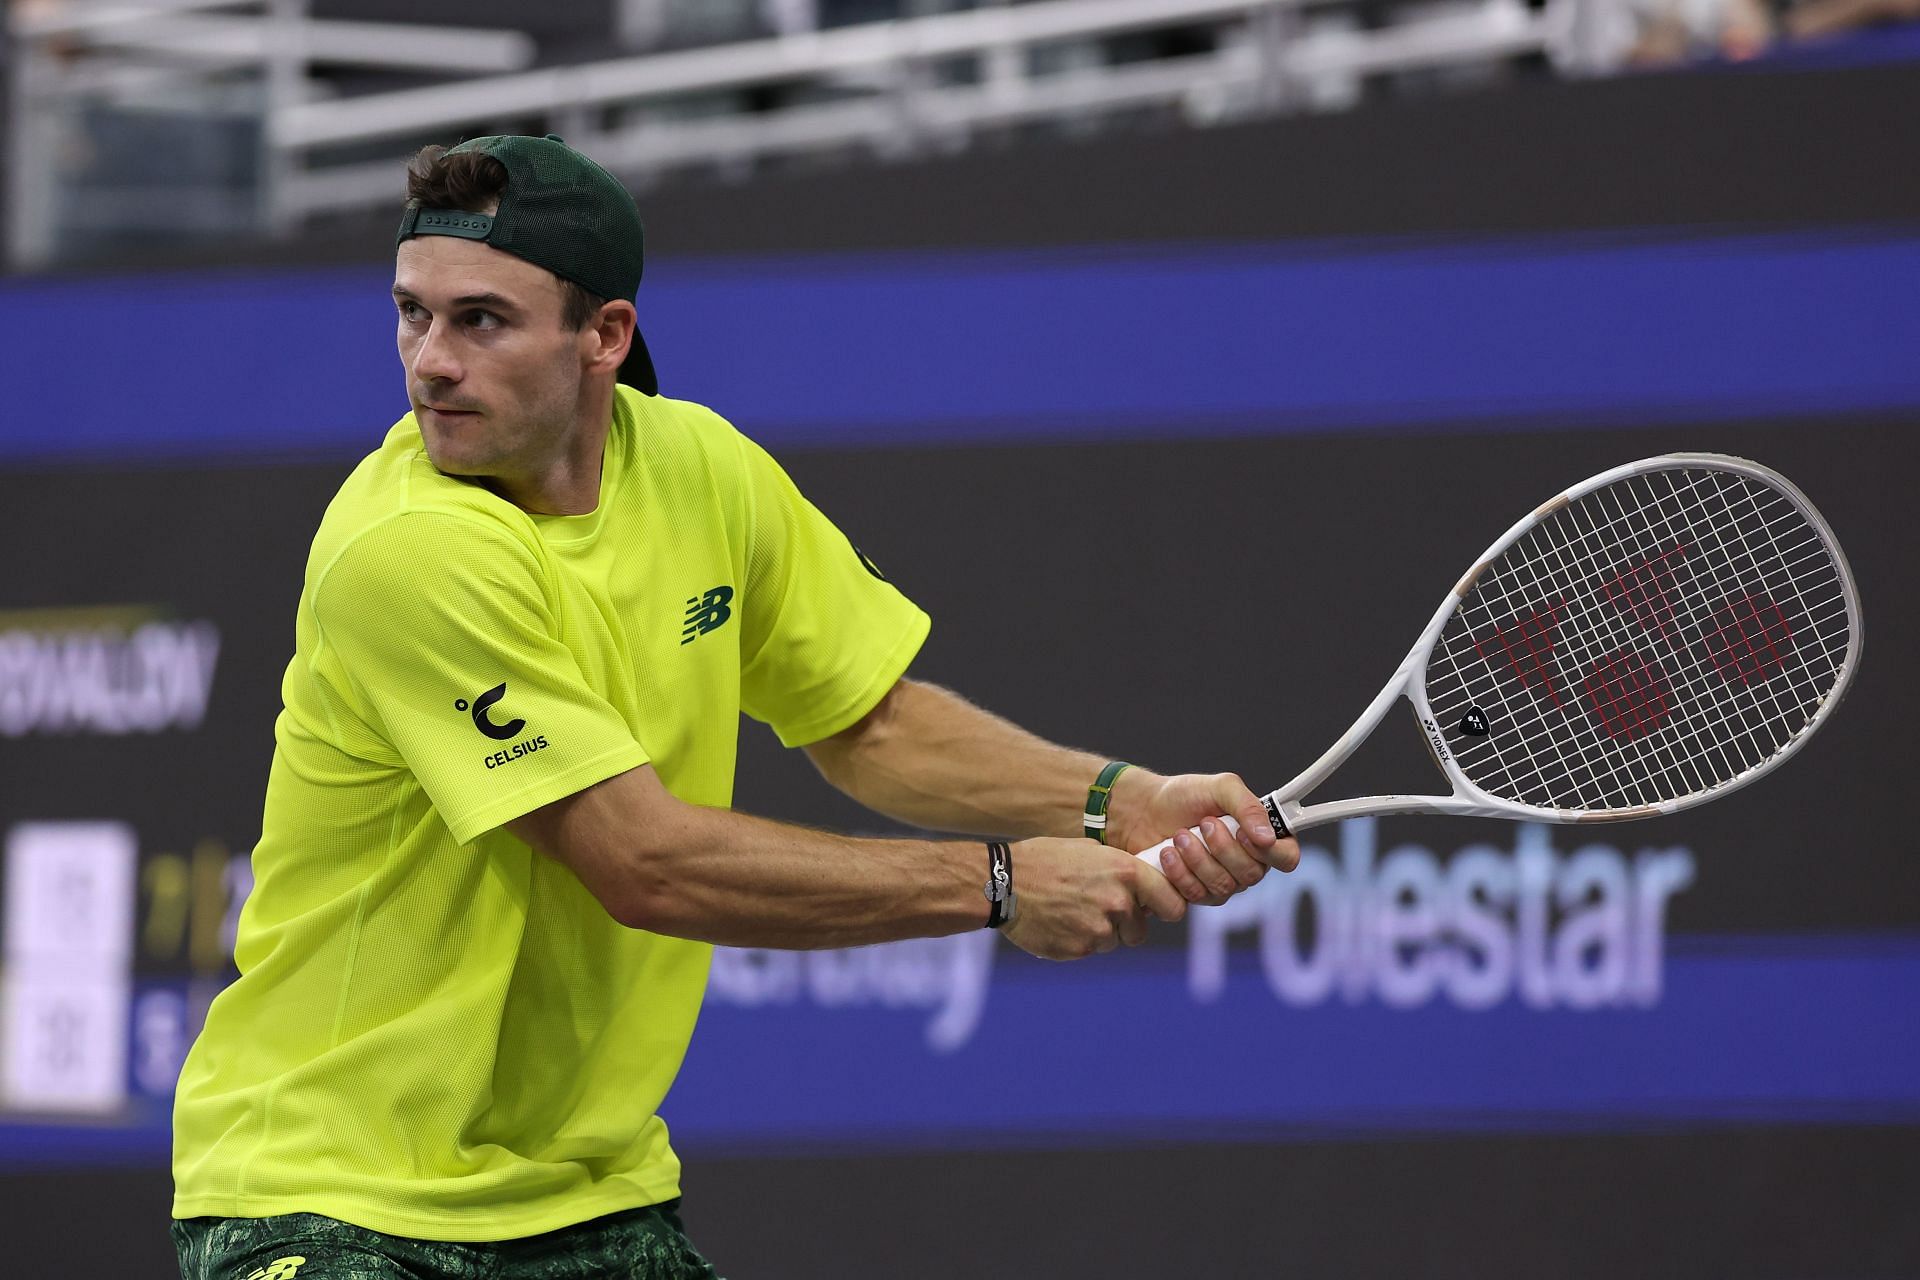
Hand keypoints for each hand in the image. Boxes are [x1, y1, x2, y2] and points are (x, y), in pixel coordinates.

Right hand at [1002, 837, 1186, 959]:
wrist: (1003, 883)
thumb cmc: (1045, 860)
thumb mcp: (1090, 851)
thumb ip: (1122, 870)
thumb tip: (1146, 889)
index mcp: (1126, 873)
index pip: (1172, 905)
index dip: (1166, 909)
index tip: (1156, 910)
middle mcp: (1118, 903)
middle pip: (1140, 930)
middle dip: (1126, 924)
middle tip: (1099, 909)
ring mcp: (1099, 930)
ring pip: (1113, 942)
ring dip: (1100, 932)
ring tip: (1071, 911)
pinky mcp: (1079, 950)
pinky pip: (1089, 950)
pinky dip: (1078, 940)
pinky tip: (1058, 921)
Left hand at [1106, 768, 1301, 906]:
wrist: (1140, 811)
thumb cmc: (1183, 796)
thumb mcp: (1219, 787)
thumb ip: (1247, 806)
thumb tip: (1268, 836)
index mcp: (1261, 837)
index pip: (1287, 857)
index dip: (1271, 851)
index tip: (1244, 832)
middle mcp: (1247, 864)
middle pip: (1252, 875)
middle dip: (1223, 848)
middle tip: (1204, 824)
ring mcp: (1221, 883)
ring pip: (1224, 888)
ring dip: (1198, 858)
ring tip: (1179, 835)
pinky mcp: (1195, 895)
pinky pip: (1196, 897)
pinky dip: (1179, 873)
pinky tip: (1167, 854)